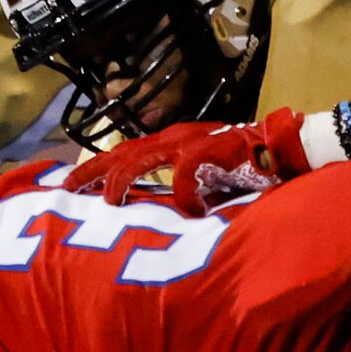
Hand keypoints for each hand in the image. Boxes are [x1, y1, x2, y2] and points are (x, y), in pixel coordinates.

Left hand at [67, 111, 311, 215]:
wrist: (285, 147)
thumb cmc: (243, 166)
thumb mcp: (201, 175)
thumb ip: (175, 186)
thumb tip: (151, 212)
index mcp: (170, 142)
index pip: (122, 153)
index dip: (94, 168)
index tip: (70, 184)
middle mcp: (174, 137)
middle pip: (119, 153)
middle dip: (90, 172)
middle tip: (65, 190)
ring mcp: (190, 142)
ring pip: (140, 160)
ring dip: (121, 182)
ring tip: (108, 203)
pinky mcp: (209, 150)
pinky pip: (183, 177)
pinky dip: (184, 199)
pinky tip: (193, 214)